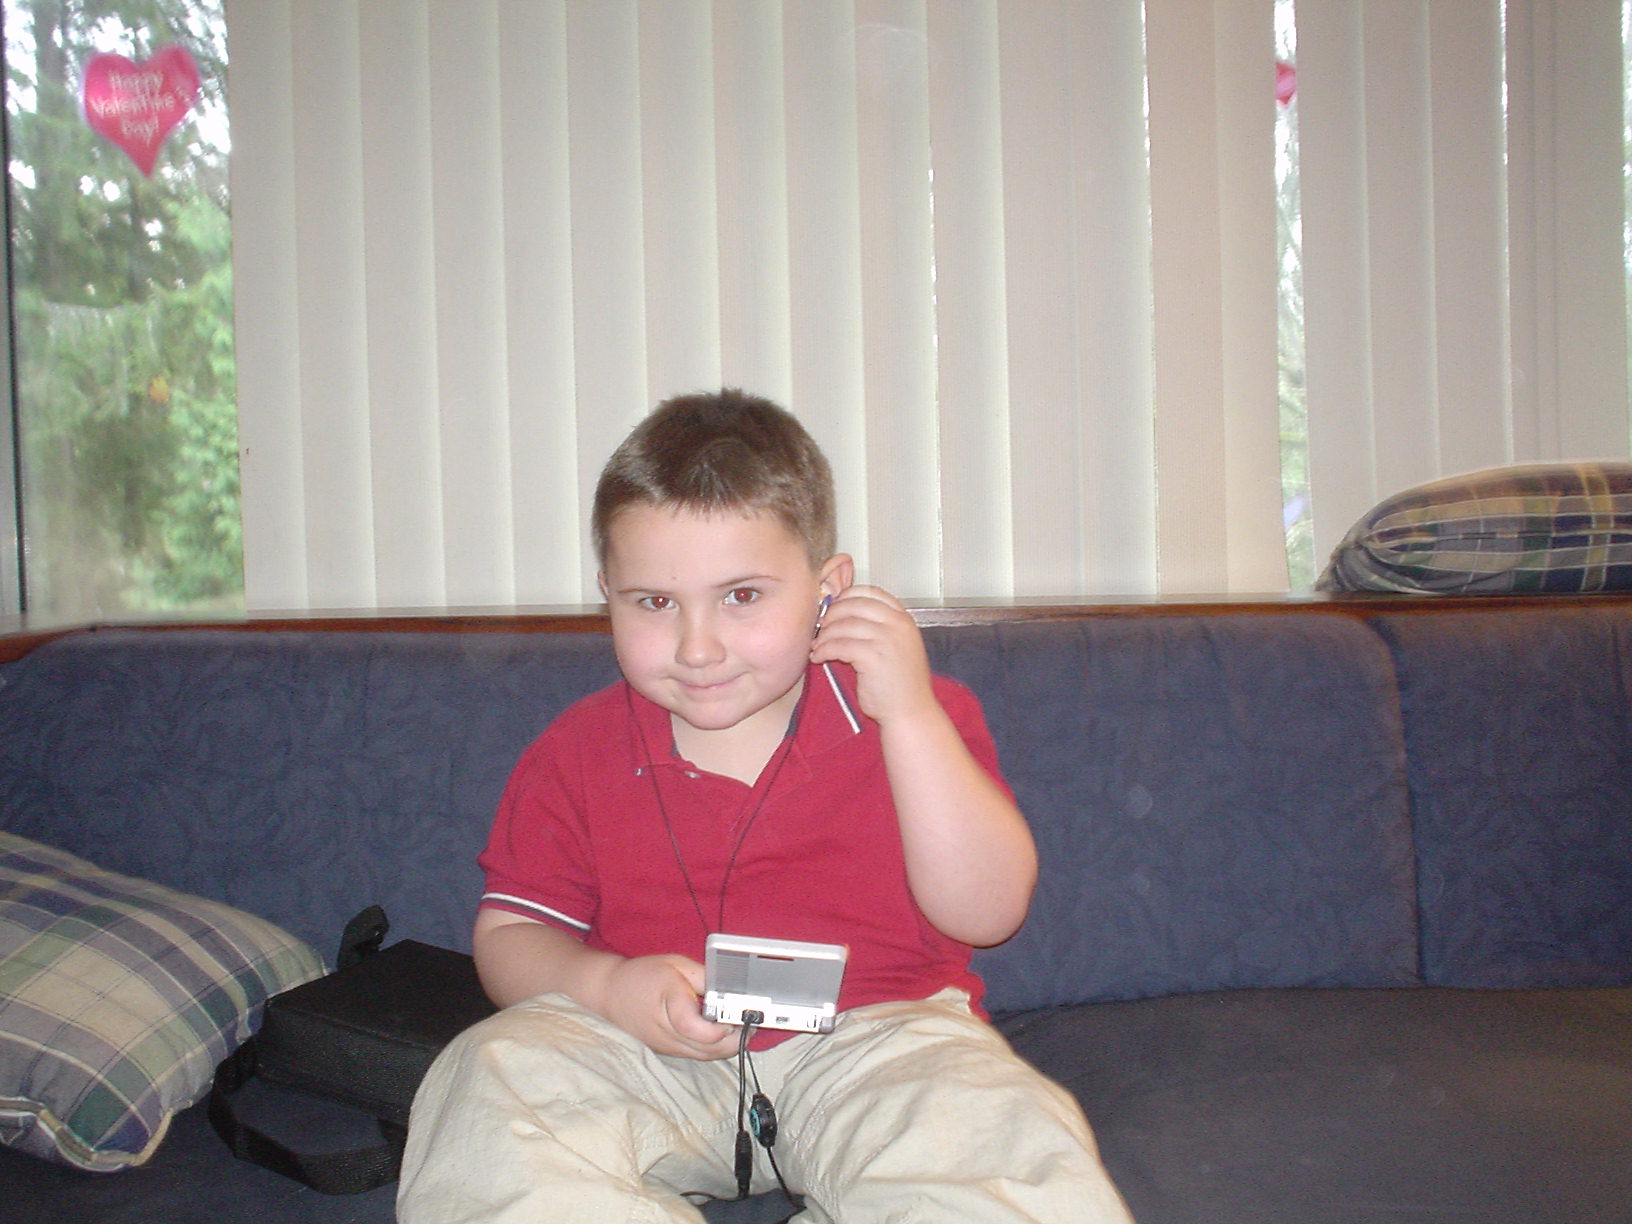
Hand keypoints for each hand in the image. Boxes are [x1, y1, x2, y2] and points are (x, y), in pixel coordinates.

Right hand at [590, 953, 738, 1060]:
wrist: (608, 993)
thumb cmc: (642, 976)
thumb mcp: (676, 964)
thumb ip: (705, 976)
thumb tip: (731, 987)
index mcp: (669, 1006)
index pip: (699, 1030)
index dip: (723, 1027)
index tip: (738, 1015)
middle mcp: (667, 1033)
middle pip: (709, 1049)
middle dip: (735, 1039)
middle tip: (750, 1021)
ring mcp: (667, 1046)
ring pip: (706, 1056)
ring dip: (726, 1046)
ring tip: (740, 1026)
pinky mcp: (667, 1051)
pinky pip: (697, 1055)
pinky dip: (713, 1047)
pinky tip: (722, 1032)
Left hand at [810, 585, 936, 724]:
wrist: (910, 712)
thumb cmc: (900, 684)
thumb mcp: (897, 646)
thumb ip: (878, 628)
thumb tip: (842, 615)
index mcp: (904, 619)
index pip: (871, 591)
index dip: (847, 596)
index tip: (835, 607)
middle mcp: (897, 624)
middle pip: (854, 604)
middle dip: (832, 614)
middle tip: (821, 627)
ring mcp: (886, 639)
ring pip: (844, 625)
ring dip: (825, 635)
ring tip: (818, 646)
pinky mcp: (872, 657)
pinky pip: (839, 645)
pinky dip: (824, 650)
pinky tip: (819, 657)